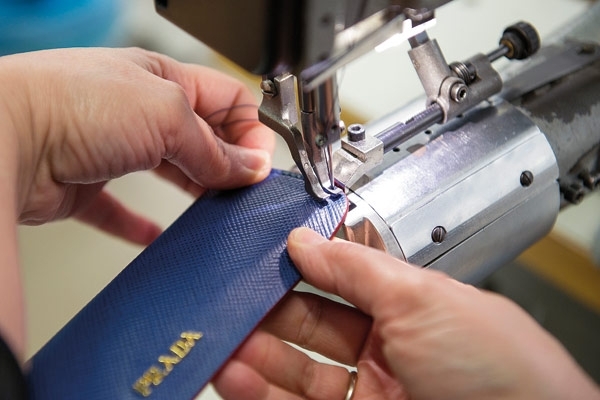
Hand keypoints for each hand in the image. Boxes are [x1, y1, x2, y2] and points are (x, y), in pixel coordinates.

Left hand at [0, 47, 273, 356]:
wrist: (5, 138)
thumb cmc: (71, 103)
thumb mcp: (167, 115)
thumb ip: (214, 147)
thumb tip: (250, 167)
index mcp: (162, 78)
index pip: (227, 100)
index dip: (250, 131)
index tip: (260, 165)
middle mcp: (138, 109)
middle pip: (202, 136)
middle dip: (227, 163)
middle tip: (244, 191)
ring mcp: (112, 146)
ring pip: (168, 171)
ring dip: (195, 191)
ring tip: (217, 212)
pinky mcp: (86, 185)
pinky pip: (121, 209)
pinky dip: (141, 225)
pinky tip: (157, 235)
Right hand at [214, 228, 599, 399]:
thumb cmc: (500, 368)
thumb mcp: (420, 296)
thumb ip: (354, 265)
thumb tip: (304, 238)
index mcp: (409, 307)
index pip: (339, 280)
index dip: (300, 269)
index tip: (261, 261)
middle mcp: (388, 348)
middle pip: (312, 323)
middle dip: (269, 310)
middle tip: (231, 300)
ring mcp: (370, 391)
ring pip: (297, 369)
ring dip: (256, 354)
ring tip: (224, 339)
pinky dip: (260, 392)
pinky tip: (236, 376)